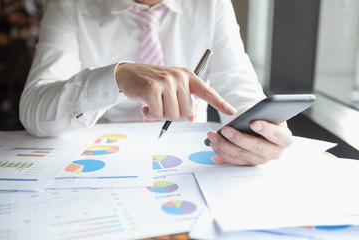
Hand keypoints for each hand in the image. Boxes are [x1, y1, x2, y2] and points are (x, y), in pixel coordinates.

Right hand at [115, 63, 235, 119]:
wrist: (128, 74)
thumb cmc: (152, 83)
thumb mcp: (172, 87)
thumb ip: (184, 99)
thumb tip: (192, 117)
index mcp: (188, 76)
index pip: (207, 91)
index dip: (220, 102)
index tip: (232, 111)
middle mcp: (179, 77)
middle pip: (187, 112)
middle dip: (174, 114)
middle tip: (163, 105)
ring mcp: (166, 82)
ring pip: (173, 115)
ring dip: (161, 115)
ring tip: (154, 104)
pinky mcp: (152, 89)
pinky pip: (158, 115)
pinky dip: (151, 115)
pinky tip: (145, 107)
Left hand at [207, 121, 292, 165]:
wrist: (262, 129)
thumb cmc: (266, 119)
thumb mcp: (269, 115)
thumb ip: (264, 115)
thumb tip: (250, 117)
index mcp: (284, 139)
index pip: (277, 135)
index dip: (266, 129)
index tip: (253, 122)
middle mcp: (275, 153)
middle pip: (256, 148)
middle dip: (239, 138)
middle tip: (225, 129)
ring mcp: (261, 161)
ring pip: (242, 155)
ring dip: (225, 145)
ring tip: (213, 135)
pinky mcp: (248, 164)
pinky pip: (233, 160)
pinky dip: (222, 152)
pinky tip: (213, 142)